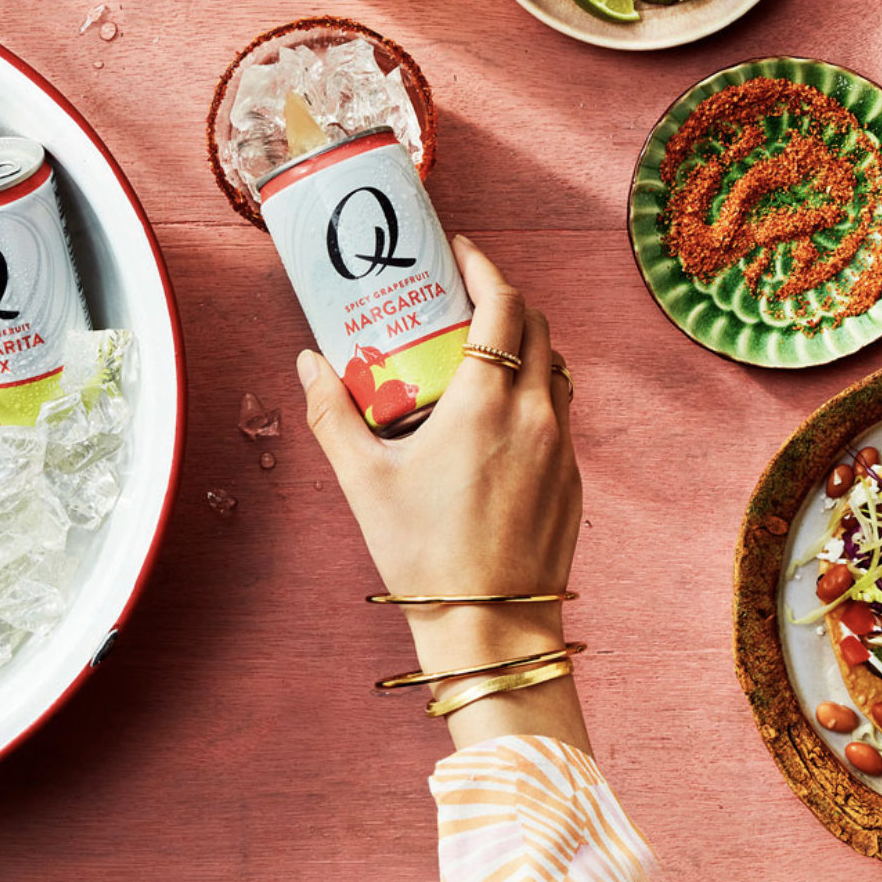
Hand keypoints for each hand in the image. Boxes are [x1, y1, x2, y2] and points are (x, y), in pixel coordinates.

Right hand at [298, 235, 588, 749]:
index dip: (484, 269)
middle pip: (536, 326)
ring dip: (524, 346)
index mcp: (487, 402)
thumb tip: (308, 363)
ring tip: (480, 355)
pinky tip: (496, 419)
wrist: (491, 627)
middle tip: (461, 300)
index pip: (504, 305)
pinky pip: (559, 413)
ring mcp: (561, 446)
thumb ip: (332, 414)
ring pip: (555, 368)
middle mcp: (535, 414)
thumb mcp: (364, 483)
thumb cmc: (424, 557)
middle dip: (502, 301)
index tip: (459, 253)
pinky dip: (534, 394)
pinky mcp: (573, 478)